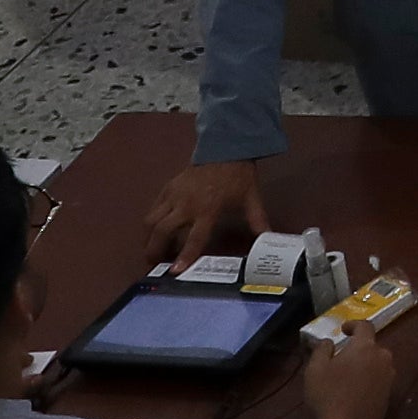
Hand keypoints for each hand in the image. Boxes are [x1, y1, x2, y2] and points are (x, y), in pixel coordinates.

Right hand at [150, 159, 273, 261]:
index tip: (174, 272)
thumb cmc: (238, 176)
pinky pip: (153, 208)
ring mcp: (174, 195)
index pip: (194, 238)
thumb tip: (269, 240)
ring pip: (151, 221)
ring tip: (151, 250)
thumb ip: (258, 222)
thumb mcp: (251, 199)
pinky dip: (150, 222)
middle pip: (163, 231)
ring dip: (148, 238)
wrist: (225, 147)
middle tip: (154, 264)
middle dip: (155, 250)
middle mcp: (186, 204)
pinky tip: (154, 231)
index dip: (184, 256)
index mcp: (208, 209)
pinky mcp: (167, 188)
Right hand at [297, 330, 407, 418]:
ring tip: (349, 372)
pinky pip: (380, 379)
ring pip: (378, 363)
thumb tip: (329, 342)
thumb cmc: (328, 394)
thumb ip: (322, 349)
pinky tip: (357, 388)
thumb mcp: (315, 369)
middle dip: (359, 347)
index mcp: (366, 347)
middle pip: (373, 346)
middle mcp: (382, 359)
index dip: (354, 325)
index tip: (343, 330)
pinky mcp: (389, 395)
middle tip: (343, 355)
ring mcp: (388, 378)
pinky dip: (370, 378)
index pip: (365, 326)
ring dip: (366, 363)